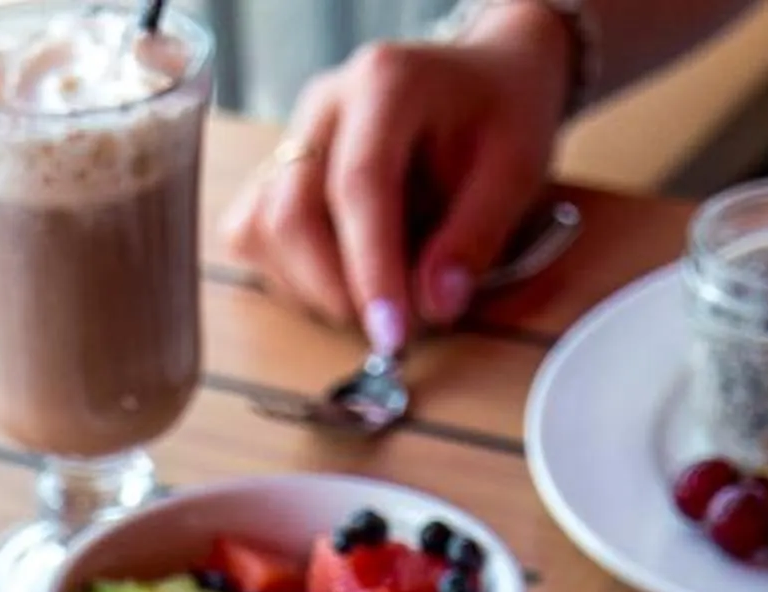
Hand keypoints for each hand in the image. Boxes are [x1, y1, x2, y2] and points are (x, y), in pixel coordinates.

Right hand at [219, 12, 568, 349]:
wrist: (481, 79)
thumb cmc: (499, 118)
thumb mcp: (515, 170)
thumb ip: (474, 238)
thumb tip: (432, 307)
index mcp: (386, 83)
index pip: (358, 184)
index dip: (370, 269)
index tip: (392, 335)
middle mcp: (325, 103)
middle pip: (292, 213)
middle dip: (336, 291)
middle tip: (394, 327)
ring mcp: (293, 134)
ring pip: (263, 230)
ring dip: (313, 288)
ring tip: (375, 290)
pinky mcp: (277, 168)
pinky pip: (252, 234)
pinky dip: (289, 274)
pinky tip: (339, 275)